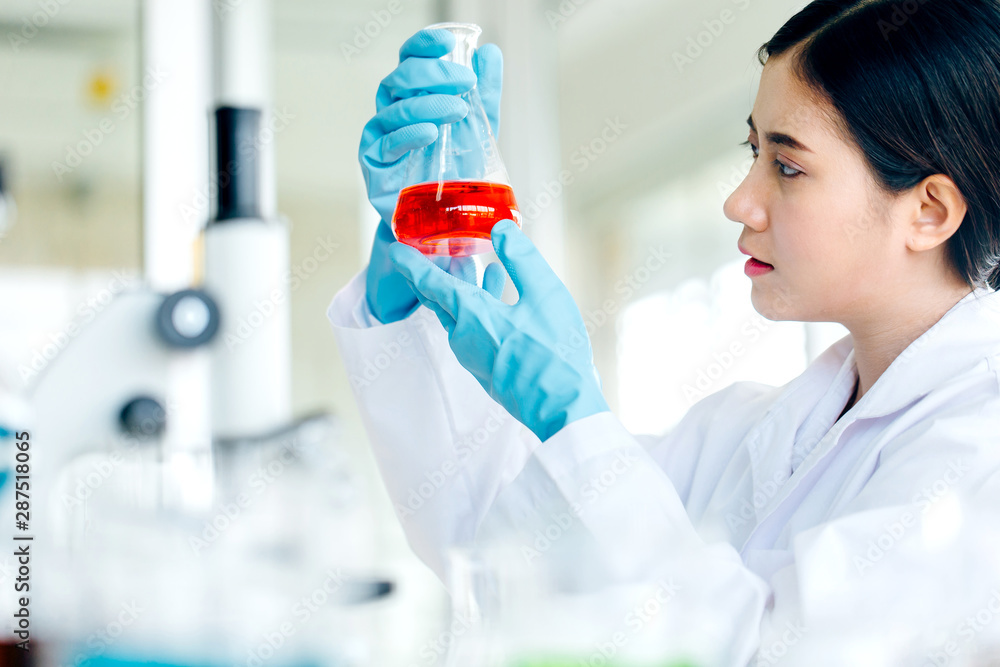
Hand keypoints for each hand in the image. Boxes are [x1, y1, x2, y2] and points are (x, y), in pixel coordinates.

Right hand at [359, 28, 502, 322]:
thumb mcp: (479, 134)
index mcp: (414, 100)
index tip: (448, 40)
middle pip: (399, 81)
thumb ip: (485, 95)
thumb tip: (490, 54)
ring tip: (456, 109)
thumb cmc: (456, 179)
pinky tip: (430, 133)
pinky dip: (407, 135)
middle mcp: (391, 116)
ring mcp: (380, 142)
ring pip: (391, 110)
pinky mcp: (374, 170)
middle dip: (431, 75)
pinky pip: (384, 145)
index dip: (424, 46)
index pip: (411, 61)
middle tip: (464, 81)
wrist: (444, 230)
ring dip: (424, 104)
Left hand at [389, 220, 609, 441]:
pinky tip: (503, 303)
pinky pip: (475, 333)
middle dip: (442, 273)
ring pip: (461, 317)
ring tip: (486, 268)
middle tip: (446, 250)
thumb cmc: (555, 352)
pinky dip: (482, 310)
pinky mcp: (490, 371)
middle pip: (442, 301)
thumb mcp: (545, 294)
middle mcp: (465, 338)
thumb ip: (521, 258)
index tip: (396, 250)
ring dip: (468, 291)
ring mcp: (476, 358)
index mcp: (472, 316)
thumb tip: (501, 228)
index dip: (413, 264)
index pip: (431, 284)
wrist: (562, 409)